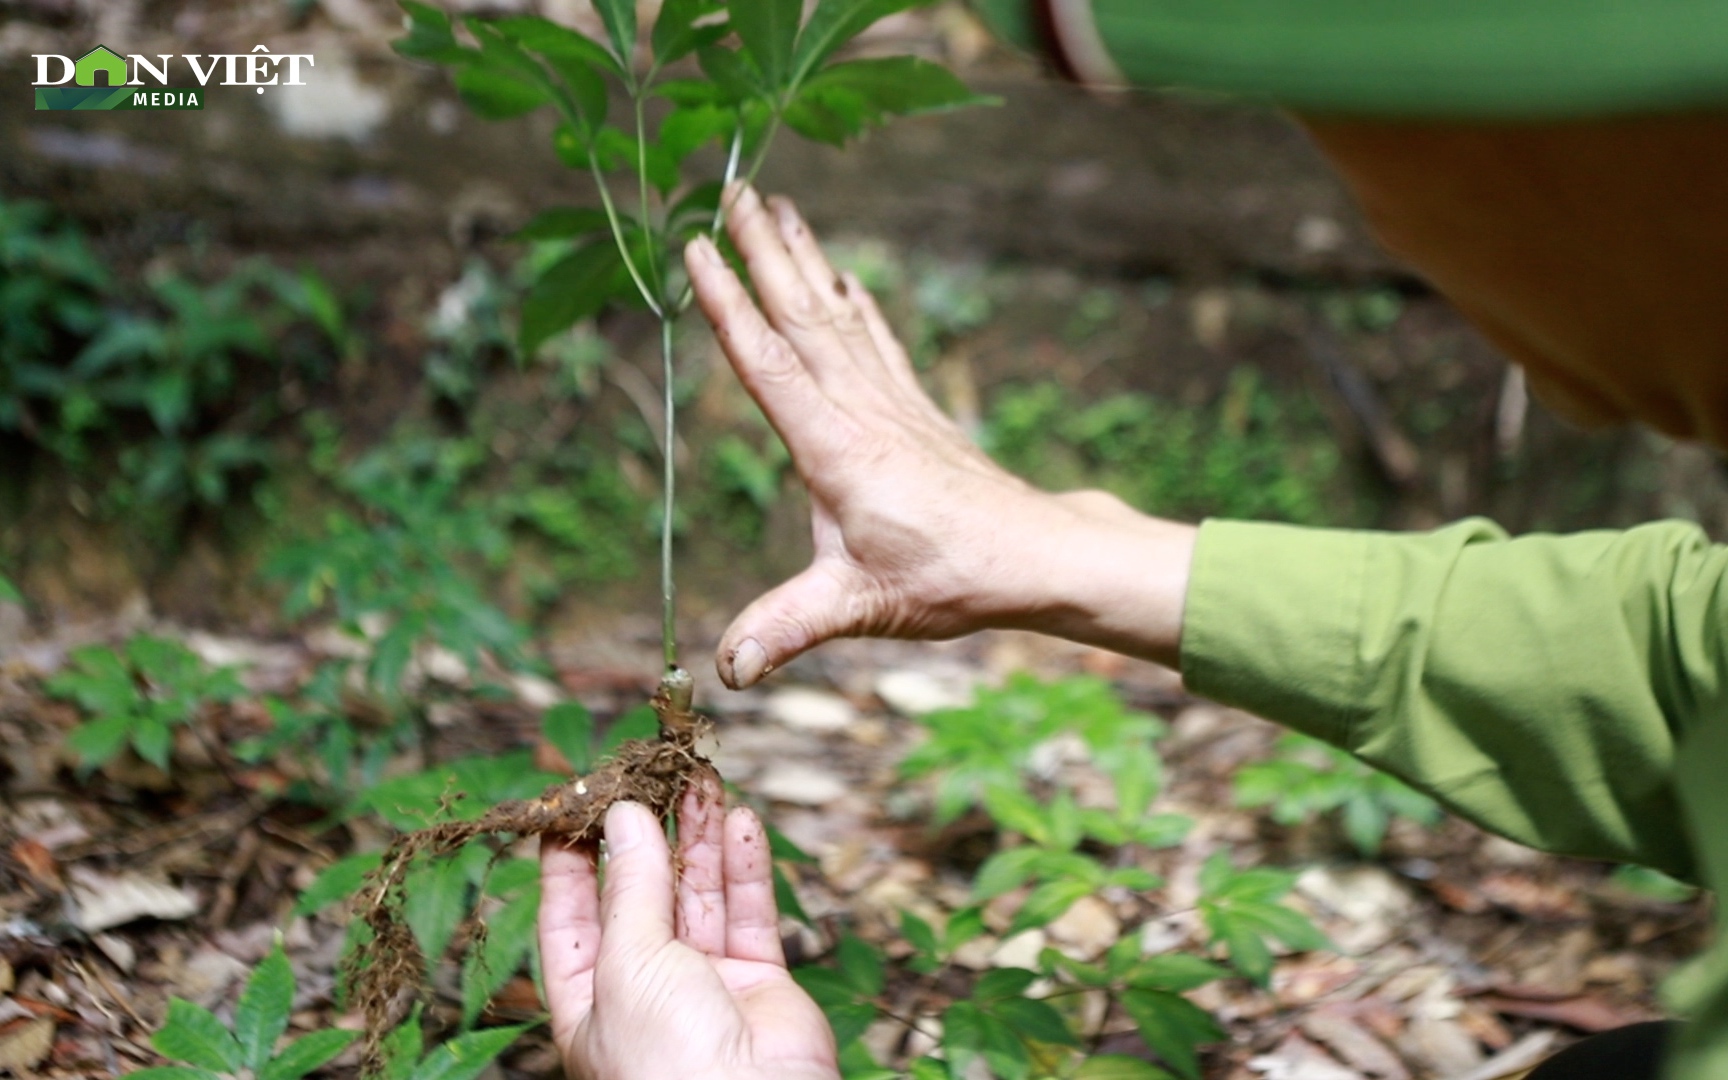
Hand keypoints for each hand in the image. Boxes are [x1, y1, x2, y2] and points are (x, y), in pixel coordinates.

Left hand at [538, 781, 839, 1079]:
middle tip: (649, 775)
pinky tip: (738, 819)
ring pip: (698, 895)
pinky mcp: (759, 981)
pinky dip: (746, 866)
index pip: (569, 919)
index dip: (570, 862)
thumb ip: (632, 887)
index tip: (572, 803)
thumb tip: (624, 818)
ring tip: (698, 778)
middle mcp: (644, 991)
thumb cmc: (665, 1060)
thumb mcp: (627, 963)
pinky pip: (748, 913)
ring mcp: (704, 985)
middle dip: (647, 835)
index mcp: (589, 1002)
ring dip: (699, 836)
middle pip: (641, 897)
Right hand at [684, 184, 1196, 687]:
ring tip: (778, 205)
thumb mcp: (860, 607)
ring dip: (804, 258)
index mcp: (836, 448)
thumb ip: (788, 629)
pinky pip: (877, 338)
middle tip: (732, 187)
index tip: (699, 247)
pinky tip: (845, 273)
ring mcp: (892, 403)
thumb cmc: (950, 578)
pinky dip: (856, 299)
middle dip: (764, 250)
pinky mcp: (914, 410)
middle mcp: (862, 410)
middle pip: (803, 314)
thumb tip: (727, 671)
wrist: (1035, 556)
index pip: (769, 362)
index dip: (730, 304)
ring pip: (838, 314)